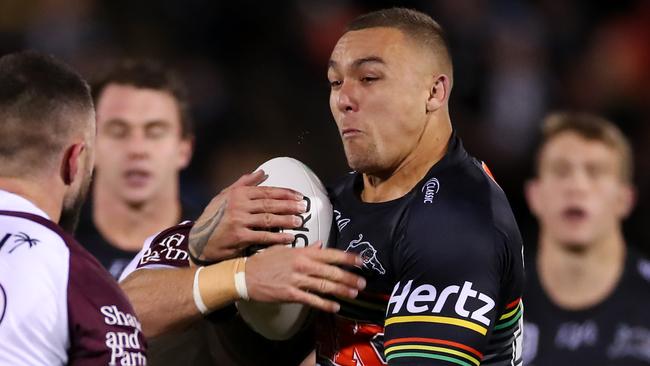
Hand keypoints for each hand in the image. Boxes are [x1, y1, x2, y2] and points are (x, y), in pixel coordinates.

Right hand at [188, 170, 305, 262]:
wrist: (198, 240)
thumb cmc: (213, 217)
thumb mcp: (224, 196)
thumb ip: (244, 183)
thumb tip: (261, 172)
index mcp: (238, 194)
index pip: (266, 191)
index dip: (285, 193)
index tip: (298, 196)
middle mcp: (238, 205)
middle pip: (270, 204)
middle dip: (289, 205)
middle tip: (303, 207)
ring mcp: (239, 221)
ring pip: (268, 219)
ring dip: (286, 221)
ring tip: (299, 222)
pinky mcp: (239, 237)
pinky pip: (263, 237)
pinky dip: (278, 238)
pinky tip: (289, 238)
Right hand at [245, 244, 366, 311]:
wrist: (245, 275)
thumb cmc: (264, 261)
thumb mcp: (285, 249)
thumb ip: (306, 248)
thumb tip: (321, 245)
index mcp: (302, 252)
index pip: (330, 253)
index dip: (347, 258)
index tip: (361, 261)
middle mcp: (302, 264)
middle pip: (331, 271)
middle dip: (349, 277)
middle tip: (362, 283)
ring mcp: (297, 279)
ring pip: (324, 285)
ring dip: (341, 290)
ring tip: (353, 294)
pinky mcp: (290, 294)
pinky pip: (312, 299)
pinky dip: (325, 304)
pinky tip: (335, 307)